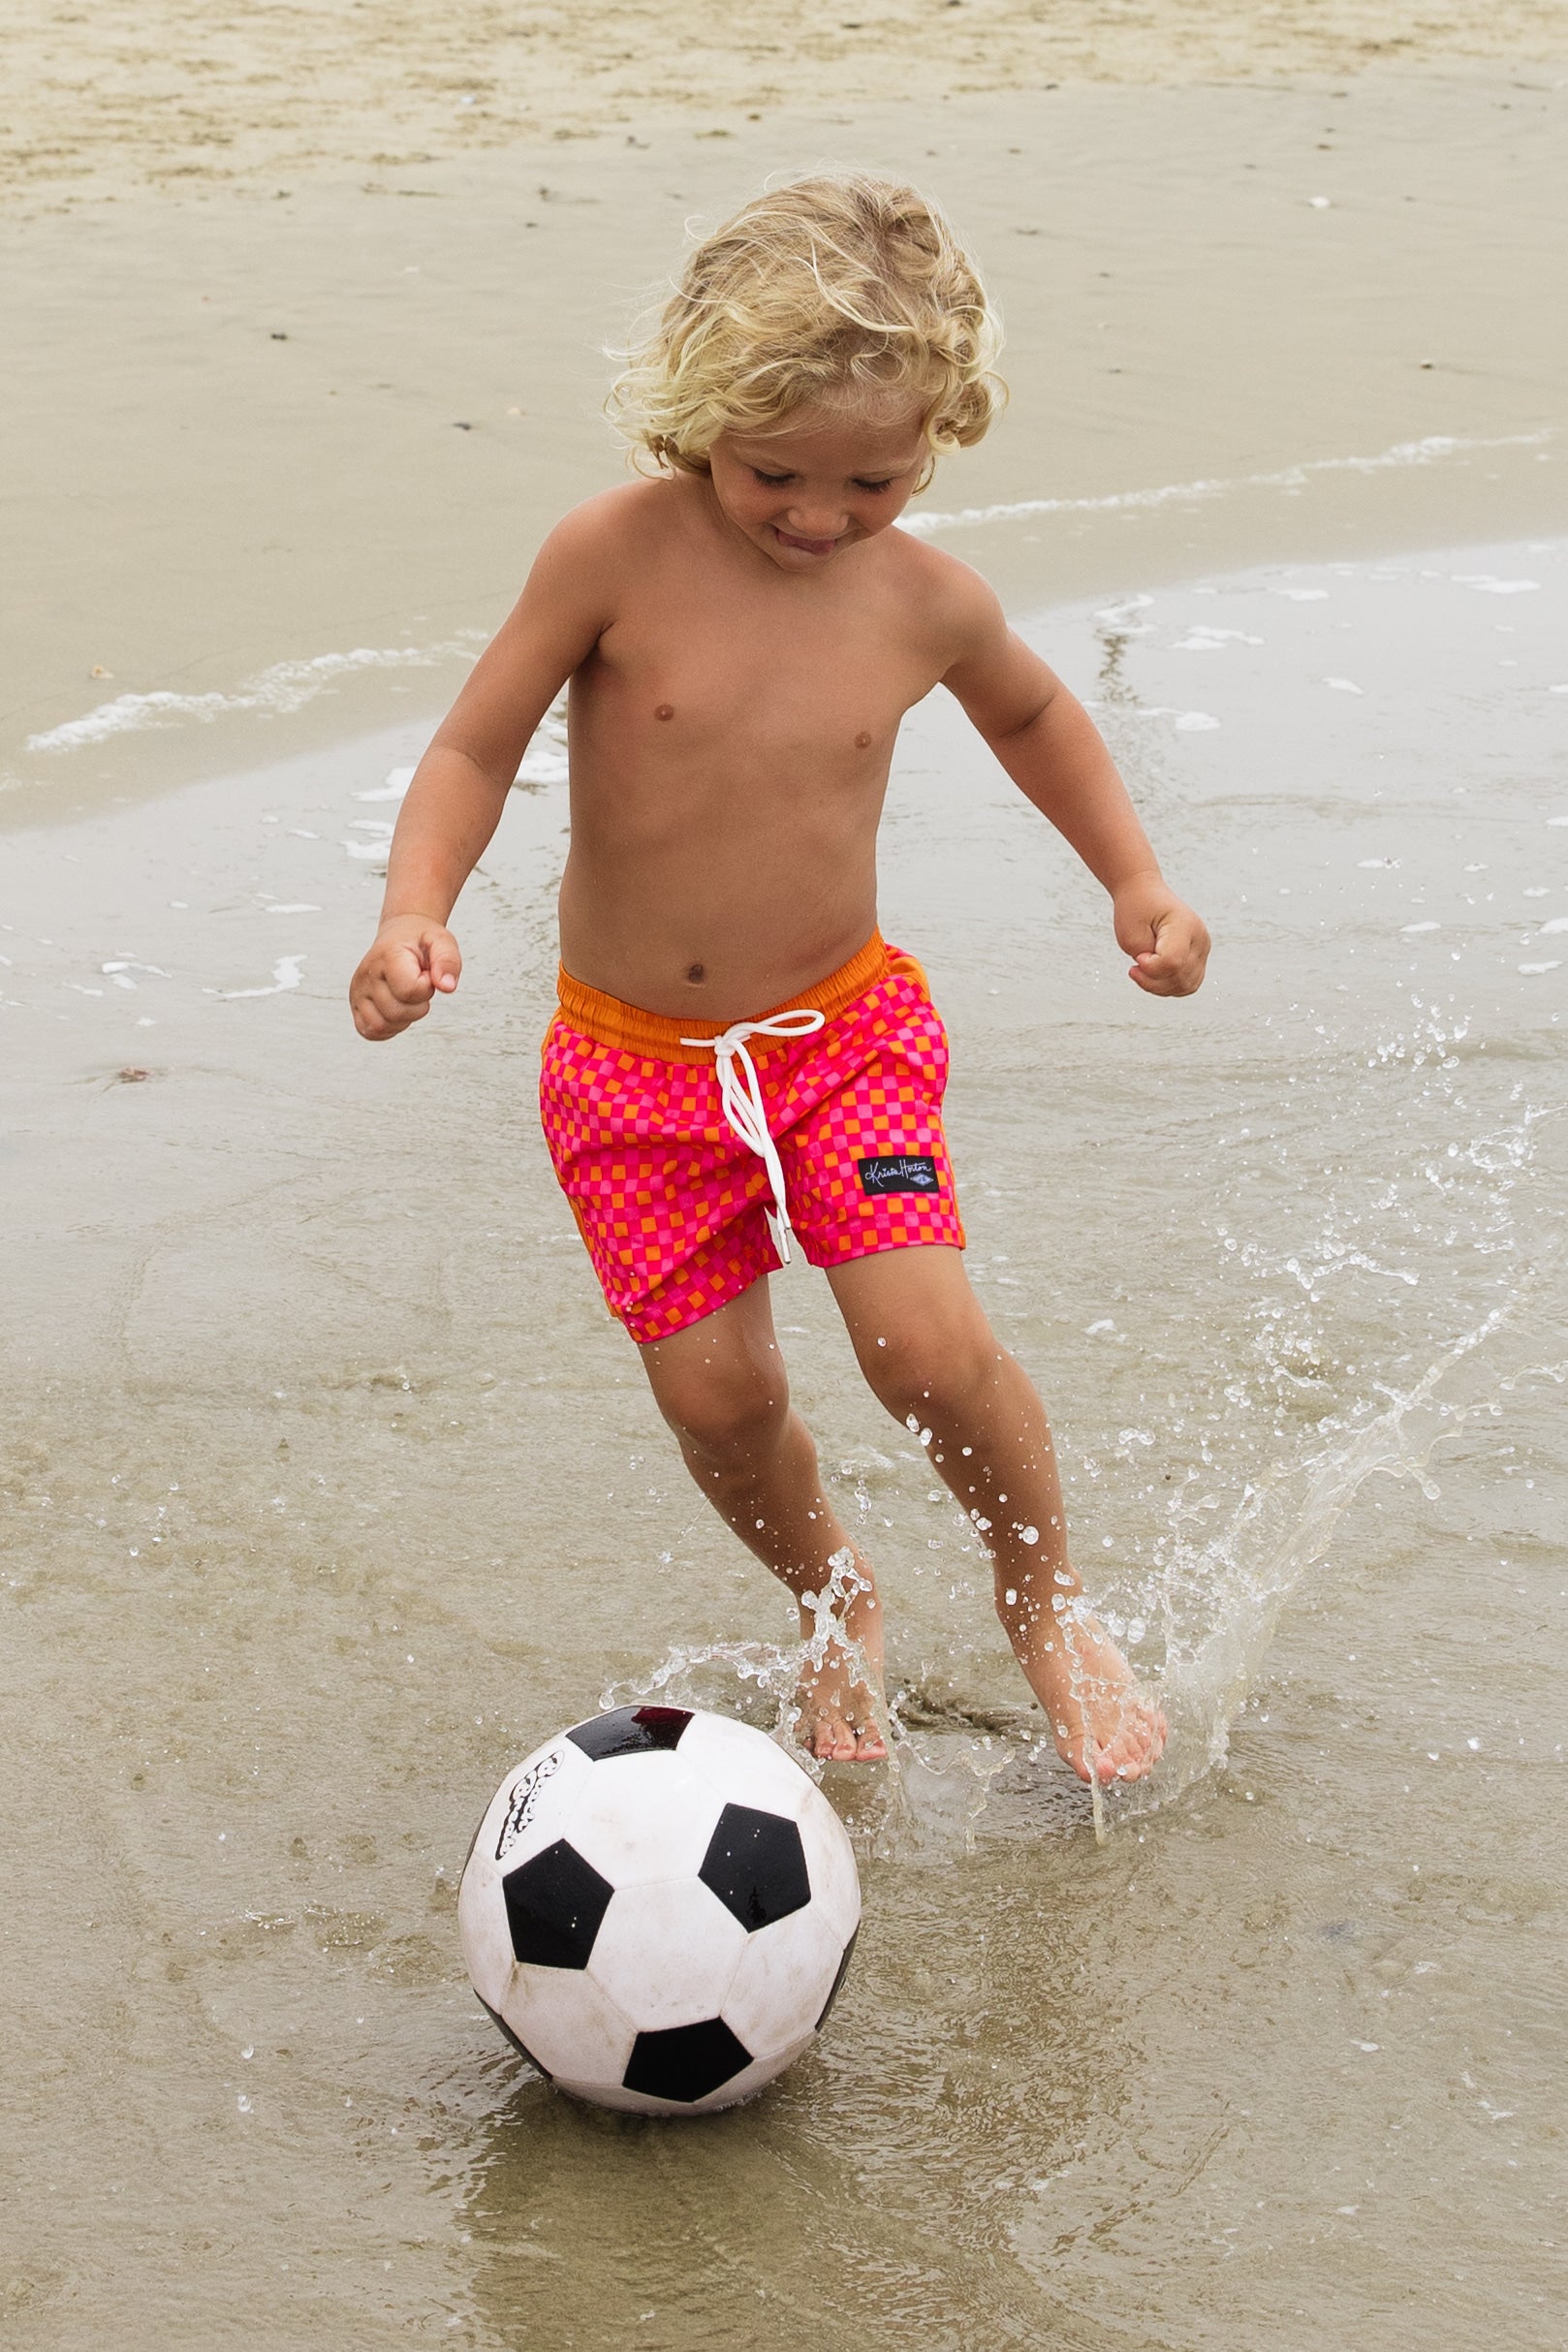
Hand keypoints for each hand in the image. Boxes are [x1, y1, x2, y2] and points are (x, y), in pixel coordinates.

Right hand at [350, 915, 461, 1038]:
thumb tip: (447, 987)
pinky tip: (398, 1008)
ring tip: (407, 996)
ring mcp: (358, 992)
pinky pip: (371, 1032)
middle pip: (396, 1013)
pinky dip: (389, 1027)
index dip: (427, 987)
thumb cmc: (420, 941)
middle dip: (418, 1005)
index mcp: (387, 956)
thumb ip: (448, 961)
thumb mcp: (442, 941)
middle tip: (417, 983)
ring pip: (381, 1026)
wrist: (400, 935)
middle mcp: (366, 975)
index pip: (410, 990)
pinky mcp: (356, 1007)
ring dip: (403, 1019)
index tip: (425, 974)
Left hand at [1113, 874, 1209, 996]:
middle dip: (1152, 980)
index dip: (1149, 968)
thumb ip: (1146, 960)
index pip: (1172, 962)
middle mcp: (1200, 938)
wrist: (1145, 893)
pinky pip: (1187, 984)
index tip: (1137, 958)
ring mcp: (1202, 949)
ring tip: (1143, 970)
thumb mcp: (1131, 934)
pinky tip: (1153, 975)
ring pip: (1186, 986)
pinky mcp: (1199, 958)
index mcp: (1185, 925)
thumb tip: (1161, 978)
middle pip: (1180, 977)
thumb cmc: (1136, 909)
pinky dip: (1168, 986)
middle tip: (1136, 964)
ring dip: (1160, 986)